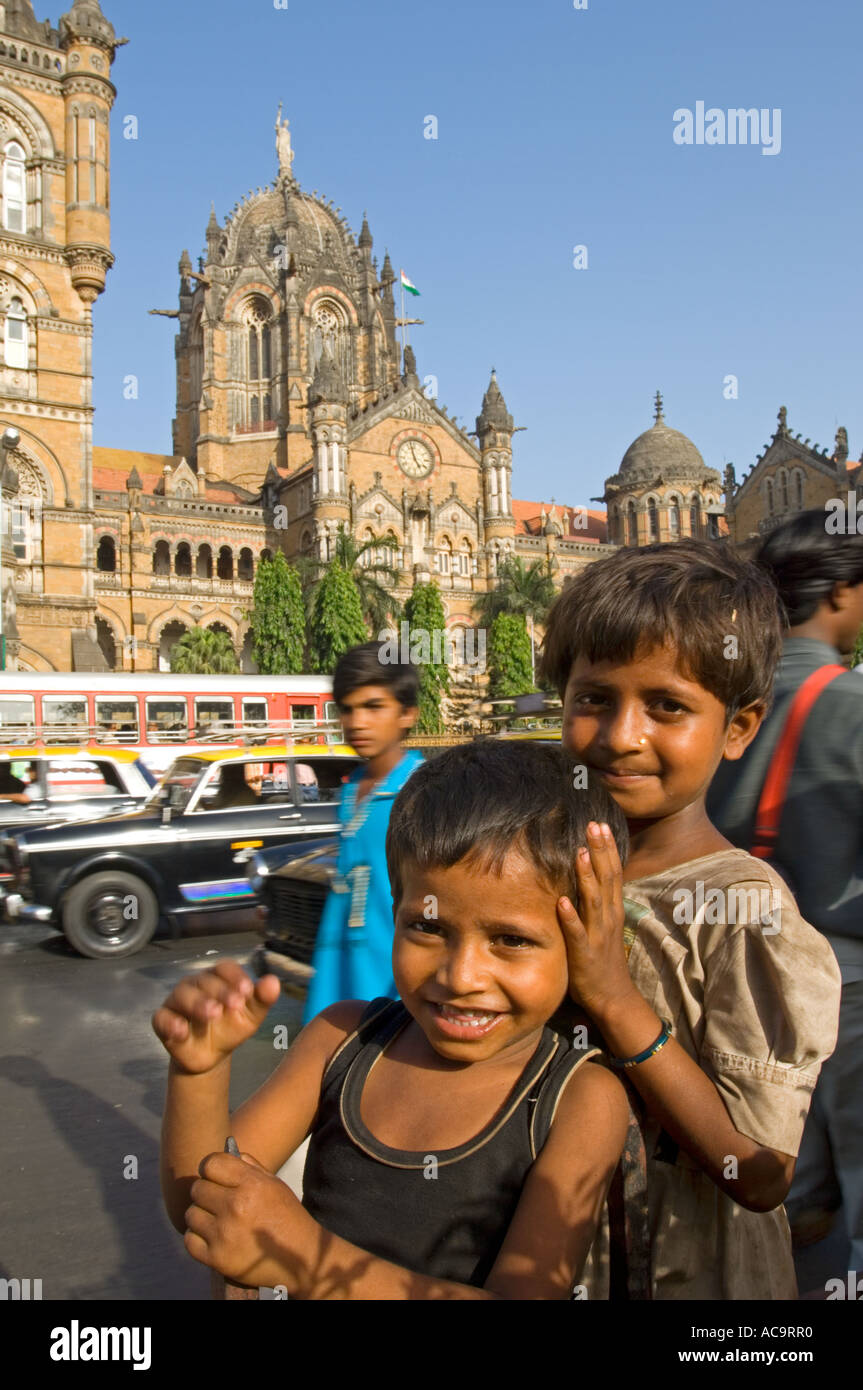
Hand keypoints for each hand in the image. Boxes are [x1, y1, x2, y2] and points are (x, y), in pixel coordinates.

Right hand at [151, 961, 280, 1073]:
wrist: (212, 1056)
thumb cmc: (231, 1027)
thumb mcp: (251, 1016)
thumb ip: (262, 999)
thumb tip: (274, 982)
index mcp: (219, 978)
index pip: (225, 967)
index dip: (235, 976)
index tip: (248, 990)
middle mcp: (196, 984)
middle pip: (205, 980)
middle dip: (221, 991)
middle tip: (234, 1005)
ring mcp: (177, 1000)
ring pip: (183, 994)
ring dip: (198, 1003)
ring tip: (212, 1014)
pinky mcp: (162, 1020)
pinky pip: (162, 1017)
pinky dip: (171, 1023)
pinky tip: (182, 1031)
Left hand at [184, 1150, 307, 1288]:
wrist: (301, 1259)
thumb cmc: (287, 1217)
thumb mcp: (275, 1185)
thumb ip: (250, 1167)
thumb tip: (226, 1153)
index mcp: (251, 1185)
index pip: (210, 1164)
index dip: (210, 1168)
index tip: (214, 1176)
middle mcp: (236, 1207)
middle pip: (197, 1189)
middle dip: (206, 1193)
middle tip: (217, 1201)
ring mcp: (224, 1234)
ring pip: (191, 1214)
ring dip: (201, 1216)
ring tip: (216, 1221)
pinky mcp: (217, 1258)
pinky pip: (189, 1240)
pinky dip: (197, 1239)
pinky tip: (211, 1237)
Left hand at [556, 821, 636, 1019]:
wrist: (613, 997)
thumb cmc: (603, 959)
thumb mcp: (604, 925)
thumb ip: (597, 901)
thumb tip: (587, 876)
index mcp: (612, 910)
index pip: (613, 872)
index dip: (607, 848)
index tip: (600, 824)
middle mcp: (608, 918)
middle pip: (607, 878)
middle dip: (600, 851)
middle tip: (593, 825)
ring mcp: (597, 935)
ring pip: (594, 901)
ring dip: (586, 876)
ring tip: (579, 853)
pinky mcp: (584, 953)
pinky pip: (577, 933)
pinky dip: (570, 917)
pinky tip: (561, 902)